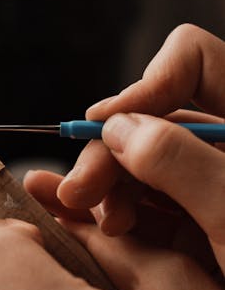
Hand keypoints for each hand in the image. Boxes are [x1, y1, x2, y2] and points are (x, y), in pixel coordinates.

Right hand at [57, 24, 224, 247]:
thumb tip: (118, 127)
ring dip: (110, 187)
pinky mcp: (198, 223)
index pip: (195, 62)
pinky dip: (119, 212)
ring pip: (143, 163)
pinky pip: (148, 204)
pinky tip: (95, 226)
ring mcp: (212, 185)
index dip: (146, 87)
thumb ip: (181, 164)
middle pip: (154, 119)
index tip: (105, 129)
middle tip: (78, 193)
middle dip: (110, 151)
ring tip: (99, 223)